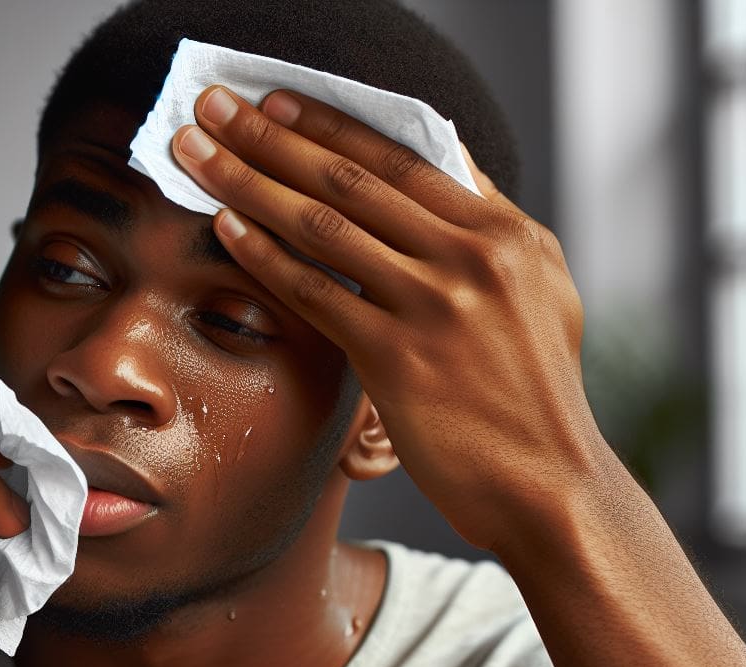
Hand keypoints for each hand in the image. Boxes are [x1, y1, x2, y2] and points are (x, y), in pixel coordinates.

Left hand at [172, 86, 604, 552]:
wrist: (548, 483)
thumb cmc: (536, 396)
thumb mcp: (540, 295)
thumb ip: (491, 233)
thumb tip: (447, 169)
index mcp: (506, 234)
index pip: (403, 157)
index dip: (330, 126)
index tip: (277, 105)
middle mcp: (473, 257)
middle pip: (352, 178)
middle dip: (271, 137)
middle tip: (214, 106)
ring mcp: (435, 305)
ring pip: (324, 225)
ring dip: (250, 182)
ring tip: (198, 155)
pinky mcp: (398, 358)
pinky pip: (316, 292)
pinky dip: (266, 256)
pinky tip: (227, 228)